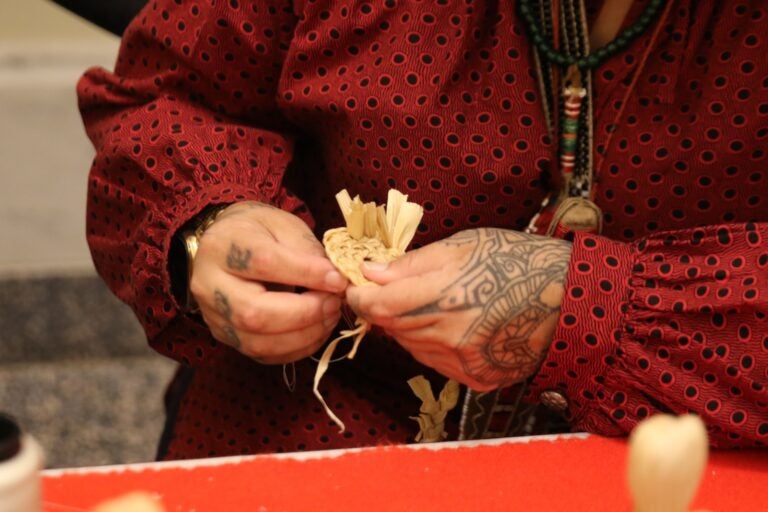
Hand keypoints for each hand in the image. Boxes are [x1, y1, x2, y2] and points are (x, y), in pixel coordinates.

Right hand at [190, 201, 347, 363]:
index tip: (338, 279)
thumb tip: (334, 281)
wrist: (227, 245)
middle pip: (254, 312)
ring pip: (258, 342)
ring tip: (329, 316)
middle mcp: (209, 285)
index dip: (306, 274)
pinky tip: (316, 331)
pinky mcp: (226, 338)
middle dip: (305, 313)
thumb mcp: (282, 225)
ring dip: (304, 335)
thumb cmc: (259, 232)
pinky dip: (297, 348)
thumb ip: (306, 250)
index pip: (263, 262)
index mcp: (221, 246)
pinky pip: (262, 355)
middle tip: (334, 302)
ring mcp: (214, 317)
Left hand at [347, 229, 570, 389]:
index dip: (361, 296)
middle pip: (391, 327)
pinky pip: (435, 362)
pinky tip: (452, 325)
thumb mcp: (463, 246)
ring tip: (434, 304)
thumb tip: (369, 273)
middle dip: (384, 308)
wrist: (568, 298)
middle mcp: (451, 335)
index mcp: (446, 295)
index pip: (379, 305)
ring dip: (408, 326)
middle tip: (394, 290)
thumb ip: (412, 264)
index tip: (358, 287)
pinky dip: (431, 344)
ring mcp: (464, 362)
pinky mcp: (476, 379)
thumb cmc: (514, 260)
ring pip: (410, 346)